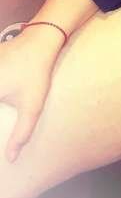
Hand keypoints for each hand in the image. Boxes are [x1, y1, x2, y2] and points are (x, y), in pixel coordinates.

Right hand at [0, 27, 61, 162]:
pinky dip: (0, 91)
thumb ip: (21, 134)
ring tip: (7, 102)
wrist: (39, 40)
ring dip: (1, 102)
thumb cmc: (35, 72)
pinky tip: (7, 91)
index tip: (6, 115)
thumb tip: (11, 158)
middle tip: (8, 107)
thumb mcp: (32, 106)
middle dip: (1, 108)